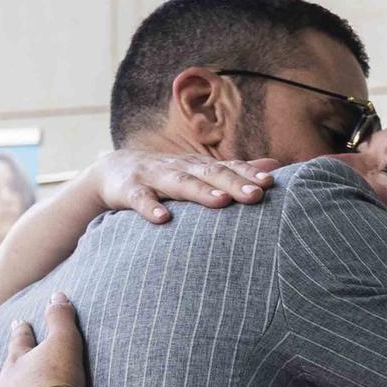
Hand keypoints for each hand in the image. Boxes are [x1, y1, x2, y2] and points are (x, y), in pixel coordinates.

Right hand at [91, 149, 279, 222]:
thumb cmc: (166, 176)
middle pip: (210, 174)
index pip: (228, 167)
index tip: (271, 183)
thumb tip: (275, 166)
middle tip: (257, 194)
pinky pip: (141, 200)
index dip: (248, 174)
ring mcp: (154, 178)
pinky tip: (164, 220)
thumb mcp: (199, 171)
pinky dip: (151, 209)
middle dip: (234, 184)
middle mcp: (180, 167)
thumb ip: (235, 171)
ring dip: (200, 192)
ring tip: (221, 202)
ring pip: (180, 184)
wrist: (111, 171)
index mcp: (199, 166)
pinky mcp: (129, 191)